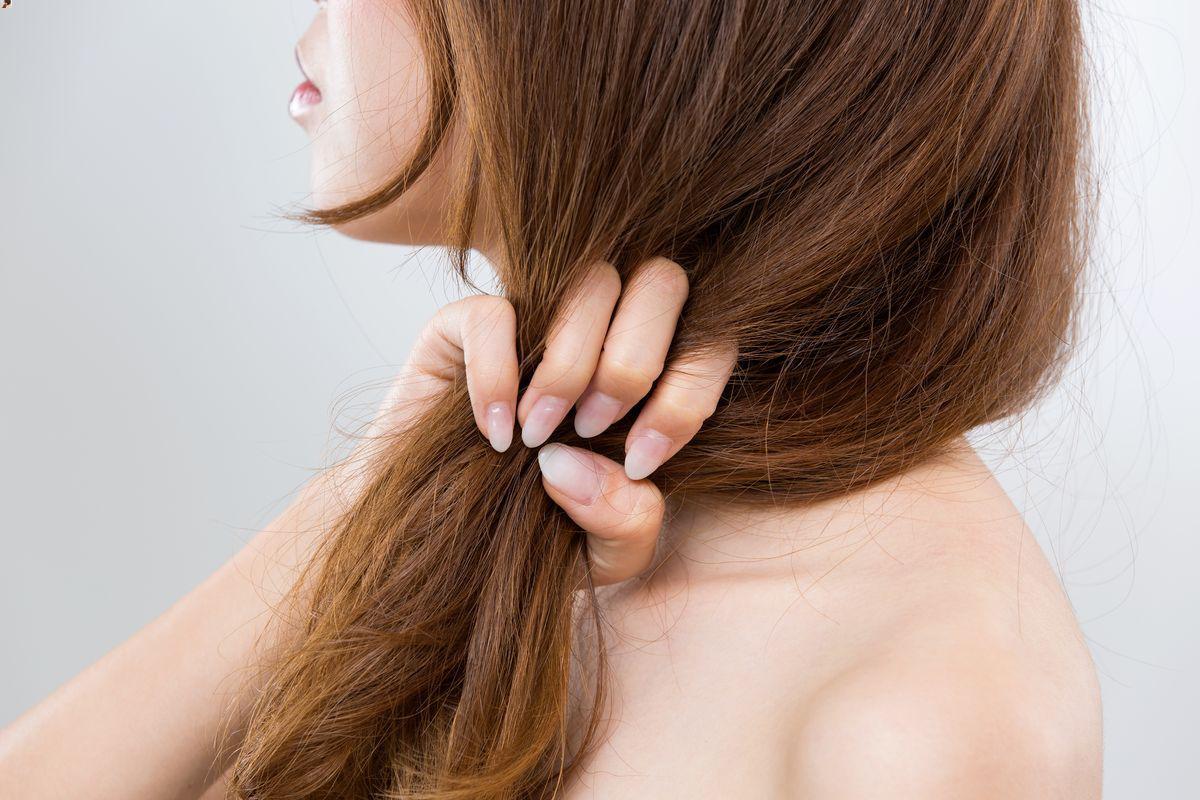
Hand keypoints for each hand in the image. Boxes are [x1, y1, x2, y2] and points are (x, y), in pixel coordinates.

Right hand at [385, 258, 735, 585]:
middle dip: (632, 363)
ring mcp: (539, 319)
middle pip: (661, 281)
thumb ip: (629, 521)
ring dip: (569, 367)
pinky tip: (496, 433)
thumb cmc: (540, 541)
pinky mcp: (465, 325)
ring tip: (539, 437)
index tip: (640, 460)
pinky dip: (497, 372)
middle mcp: (606, 331)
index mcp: (657, 374)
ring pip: (589, 284)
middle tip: (591, 426)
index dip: (686, 393)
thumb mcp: (607, 553)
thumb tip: (576, 462)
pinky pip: (495, 312)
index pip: (709, 340)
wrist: (447, 551)